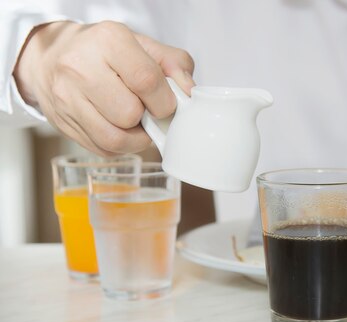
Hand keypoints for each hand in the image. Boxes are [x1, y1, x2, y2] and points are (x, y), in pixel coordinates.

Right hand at [13, 20, 194, 154]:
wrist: (53, 55)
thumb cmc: (108, 52)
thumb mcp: (145, 46)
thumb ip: (175, 65)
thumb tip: (189, 93)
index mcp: (109, 41)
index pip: (146, 80)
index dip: (163, 100)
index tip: (165, 104)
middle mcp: (81, 66)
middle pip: (129, 114)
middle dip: (146, 119)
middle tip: (146, 111)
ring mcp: (67, 97)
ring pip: (114, 138)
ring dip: (135, 138)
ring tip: (136, 124)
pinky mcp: (63, 122)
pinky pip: (102, 149)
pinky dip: (119, 146)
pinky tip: (119, 128)